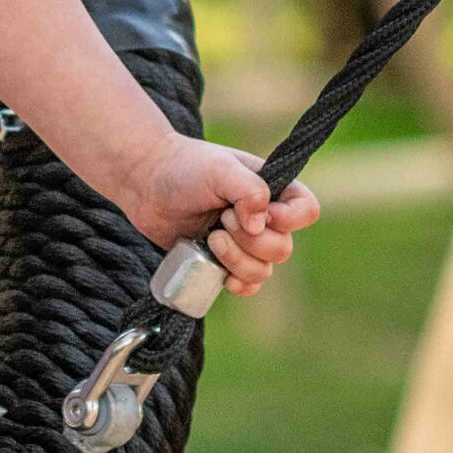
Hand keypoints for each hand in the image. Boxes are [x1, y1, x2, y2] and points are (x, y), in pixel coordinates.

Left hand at [110, 133, 319, 295]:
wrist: (146, 182)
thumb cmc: (185, 167)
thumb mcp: (219, 168)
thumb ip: (248, 189)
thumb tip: (259, 224)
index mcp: (273, 189)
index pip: (307, 210)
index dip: (291, 219)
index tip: (264, 215)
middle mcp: (264, 218)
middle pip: (283, 248)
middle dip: (250, 240)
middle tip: (221, 219)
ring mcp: (244, 243)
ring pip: (263, 270)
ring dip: (237, 260)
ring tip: (211, 238)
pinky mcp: (223, 261)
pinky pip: (247, 285)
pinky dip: (239, 284)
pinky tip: (224, 277)